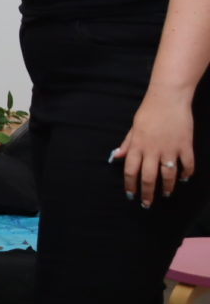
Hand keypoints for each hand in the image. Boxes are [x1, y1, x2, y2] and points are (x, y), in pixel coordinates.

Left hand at [111, 89, 194, 206]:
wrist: (168, 99)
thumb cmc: (148, 112)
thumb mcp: (133, 128)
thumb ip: (127, 144)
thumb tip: (117, 157)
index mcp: (137, 146)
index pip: (131, 171)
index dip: (130, 185)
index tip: (131, 195)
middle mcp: (152, 150)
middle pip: (148, 177)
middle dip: (147, 193)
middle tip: (147, 204)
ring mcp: (170, 149)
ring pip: (168, 175)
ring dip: (167, 187)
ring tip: (166, 194)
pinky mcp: (185, 146)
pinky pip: (187, 165)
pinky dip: (186, 174)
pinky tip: (184, 179)